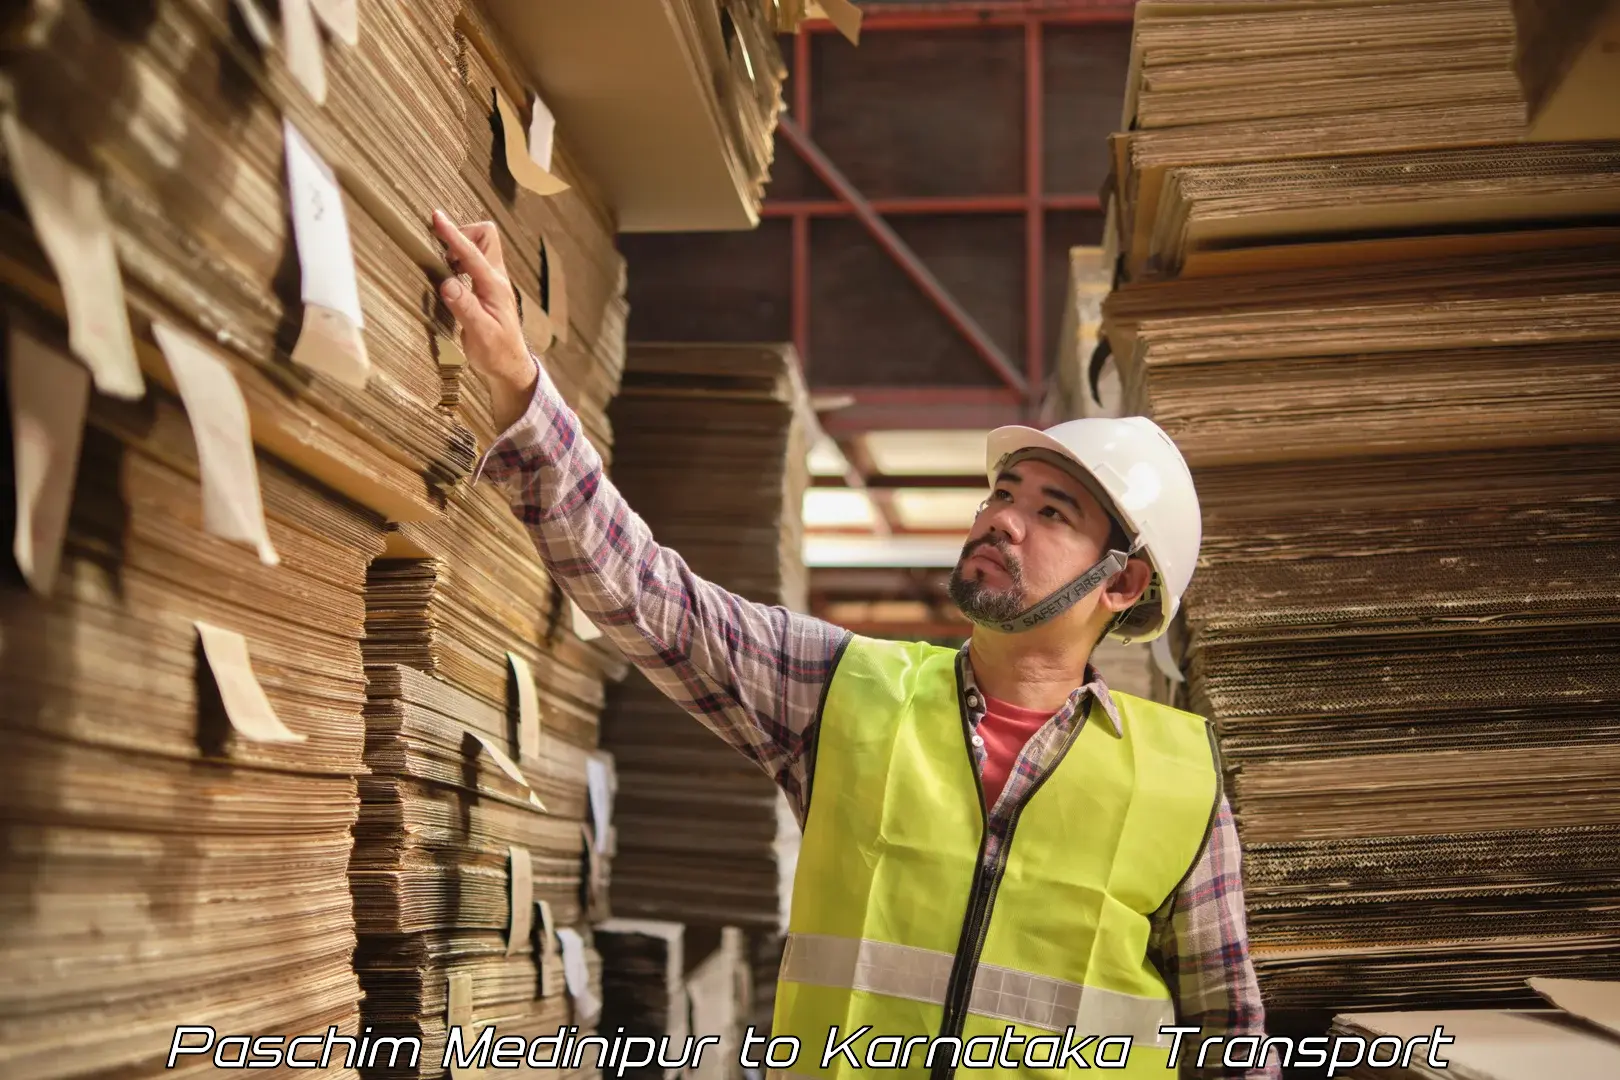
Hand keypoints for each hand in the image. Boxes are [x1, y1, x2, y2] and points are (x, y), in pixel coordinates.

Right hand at [431, 209, 538, 433]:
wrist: (510, 366)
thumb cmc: (496, 353)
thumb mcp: (480, 334)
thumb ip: (465, 307)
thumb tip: (448, 282)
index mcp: (494, 286)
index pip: (472, 253)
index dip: (453, 234)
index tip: (436, 218)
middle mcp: (496, 279)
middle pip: (485, 236)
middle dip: (462, 233)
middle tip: (441, 250)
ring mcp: (493, 282)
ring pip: (480, 247)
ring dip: (460, 246)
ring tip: (442, 263)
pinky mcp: (486, 288)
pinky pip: (474, 261)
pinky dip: (459, 259)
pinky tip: (448, 274)